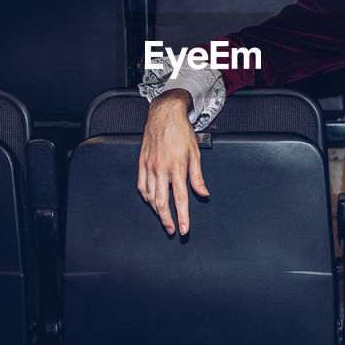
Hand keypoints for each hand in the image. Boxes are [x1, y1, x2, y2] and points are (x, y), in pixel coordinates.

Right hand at [138, 88, 208, 234]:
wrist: (164, 114)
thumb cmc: (181, 132)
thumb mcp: (195, 153)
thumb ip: (197, 177)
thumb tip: (203, 193)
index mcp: (177, 167)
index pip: (180, 199)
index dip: (182, 217)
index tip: (184, 229)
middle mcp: (161, 169)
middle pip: (162, 202)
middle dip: (167, 220)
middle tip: (172, 230)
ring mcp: (149, 166)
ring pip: (150, 196)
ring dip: (156, 211)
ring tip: (163, 218)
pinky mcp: (141, 163)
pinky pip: (141, 185)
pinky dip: (146, 197)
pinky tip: (151, 201)